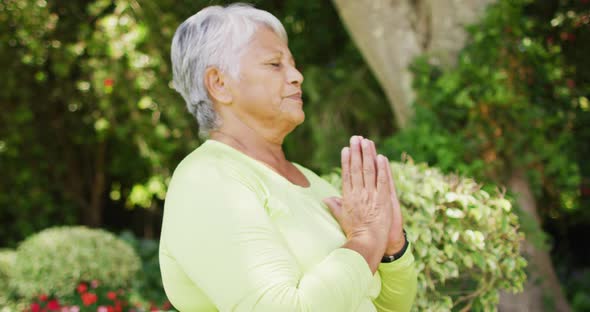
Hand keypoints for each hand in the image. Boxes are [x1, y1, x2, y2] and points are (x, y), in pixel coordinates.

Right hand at [323, 136, 392, 257]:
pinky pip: (383, 181)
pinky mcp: (383, 199)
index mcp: (348, 197)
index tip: (346, 149)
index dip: (347, 160)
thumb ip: (335, 206)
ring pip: (369, 171)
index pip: (347, 174)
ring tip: (367, 142)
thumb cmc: (354, 232)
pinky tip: (381, 157)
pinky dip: (382, 168)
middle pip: (357, 168)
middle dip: (357, 152)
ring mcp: (371, 196)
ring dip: (368, 155)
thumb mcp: (342, 218)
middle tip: (356, 138)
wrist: (367, 242)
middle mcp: (358, 194)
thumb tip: (326, 199)